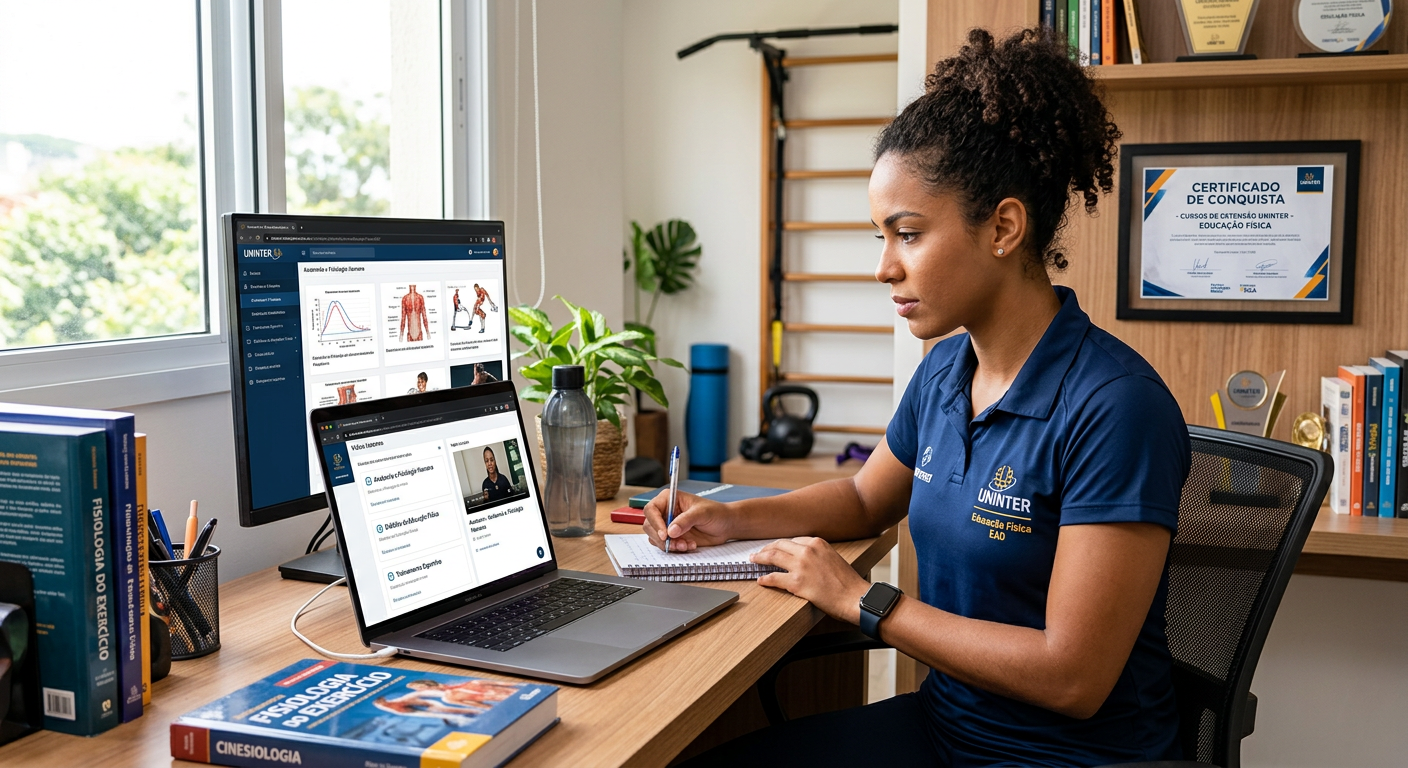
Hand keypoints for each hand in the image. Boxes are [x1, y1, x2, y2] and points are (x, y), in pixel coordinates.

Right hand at [642, 492, 732, 550]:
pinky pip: (665, 546)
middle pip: (650, 526)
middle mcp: (665, 512)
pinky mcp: (673, 538)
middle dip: (662, 538)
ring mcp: (668, 526)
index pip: (651, 509)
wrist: (725, 525)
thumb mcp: (702, 513)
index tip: (665, 534)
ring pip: (656, 538)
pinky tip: (689, 545)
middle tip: (676, 543)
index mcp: (669, 499)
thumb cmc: (716, 512)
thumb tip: (671, 531)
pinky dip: (675, 549)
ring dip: (669, 545)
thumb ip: (686, 520)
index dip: (655, 522)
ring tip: (686, 545)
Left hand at [751, 538, 869, 623]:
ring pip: (773, 557)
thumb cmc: (848, 583)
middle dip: (767, 548)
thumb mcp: (834, 559)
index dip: (781, 545)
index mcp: (818, 543)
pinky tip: (760, 580)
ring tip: (754, 560)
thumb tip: (807, 561)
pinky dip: (765, 579)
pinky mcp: (796, 583)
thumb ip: (819, 556)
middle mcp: (808, 550)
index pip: (793, 540)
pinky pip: (774, 578)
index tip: (775, 548)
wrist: (855, 597)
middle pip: (780, 545)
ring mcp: (801, 566)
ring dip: (760, 558)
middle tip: (759, 553)